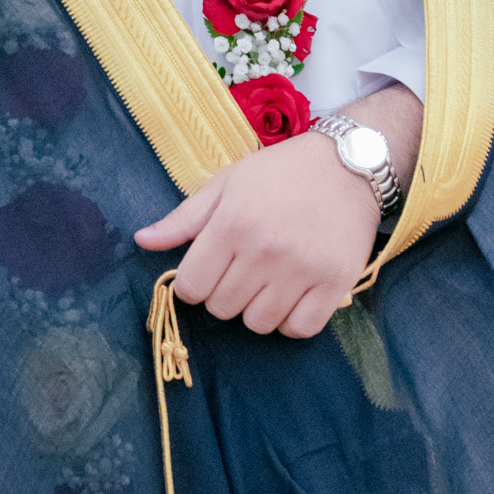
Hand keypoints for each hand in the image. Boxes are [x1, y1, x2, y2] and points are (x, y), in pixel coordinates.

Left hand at [135, 82, 422, 338]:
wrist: (349, 163)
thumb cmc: (281, 172)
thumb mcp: (227, 183)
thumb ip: (185, 218)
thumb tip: (143, 241)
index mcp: (232, 223)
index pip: (191, 287)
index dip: (195, 282)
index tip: (211, 268)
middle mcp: (265, 250)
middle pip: (222, 308)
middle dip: (225, 294)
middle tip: (243, 270)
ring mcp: (302, 269)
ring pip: (258, 323)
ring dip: (257, 309)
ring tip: (268, 281)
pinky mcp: (336, 283)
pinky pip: (300, 329)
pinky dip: (292, 321)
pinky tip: (293, 296)